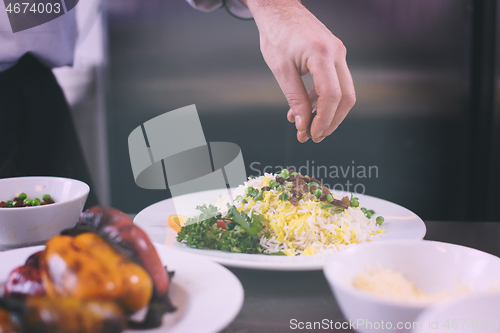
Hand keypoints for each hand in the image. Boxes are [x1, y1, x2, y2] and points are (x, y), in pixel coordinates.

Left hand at [242, 0, 355, 141]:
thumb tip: (303, 124)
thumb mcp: (281, 70)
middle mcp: (336, 53)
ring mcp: (338, 53)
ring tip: (305, 126)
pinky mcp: (333, 55)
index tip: (312, 134)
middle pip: (346, 96)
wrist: (279, 10)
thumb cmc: (276, 33)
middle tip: (315, 136)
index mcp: (322, 54)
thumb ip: (295, 99)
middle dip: (332, 121)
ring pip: (342, 91)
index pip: (332, 95)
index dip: (324, 119)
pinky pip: (333, 82)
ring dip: (325, 112)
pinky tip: (304, 109)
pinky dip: (320, 99)